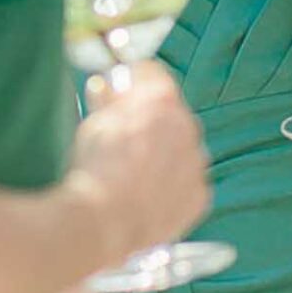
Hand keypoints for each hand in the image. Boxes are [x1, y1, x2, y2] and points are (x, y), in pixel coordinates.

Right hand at [68, 62, 209, 260]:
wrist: (106, 220)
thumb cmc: (96, 168)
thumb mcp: (92, 123)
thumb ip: (106, 101)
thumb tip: (104, 89)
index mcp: (159, 100)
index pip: (151, 72)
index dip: (131, 78)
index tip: (119, 87)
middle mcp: (187, 127)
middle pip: (170, 111)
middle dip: (148, 117)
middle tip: (122, 132)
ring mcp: (196, 163)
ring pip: (181, 147)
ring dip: (162, 151)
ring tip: (132, 169)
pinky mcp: (199, 195)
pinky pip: (187, 180)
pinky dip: (171, 182)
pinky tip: (145, 192)